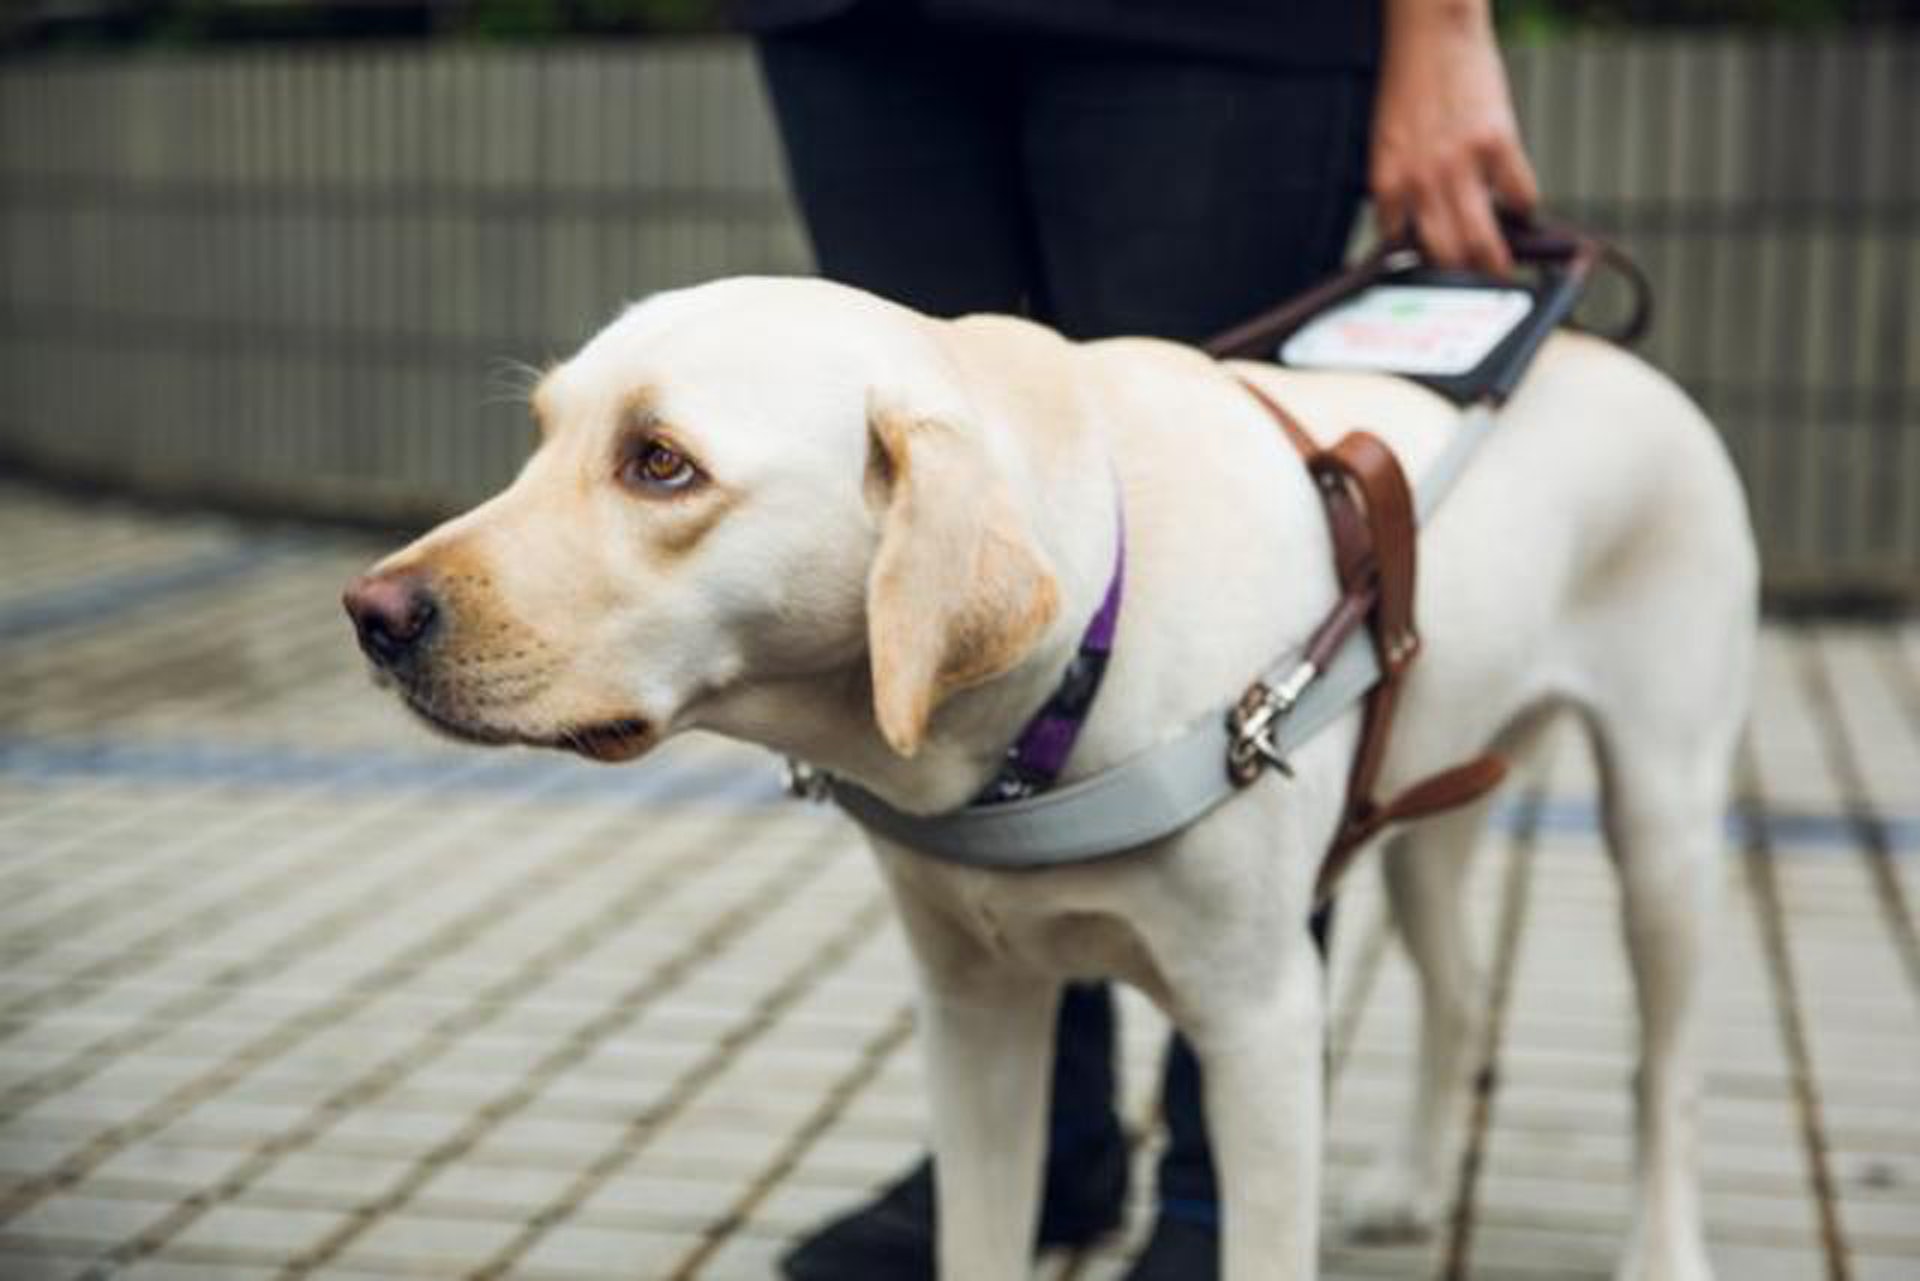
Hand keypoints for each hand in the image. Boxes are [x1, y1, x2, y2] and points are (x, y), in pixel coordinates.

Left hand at [1370, 0, 1538, 274]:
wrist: (1432, 32)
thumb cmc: (1410, 85)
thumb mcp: (1389, 142)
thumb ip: (1402, 185)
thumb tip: (1423, 230)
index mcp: (1386, 181)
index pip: (1401, 247)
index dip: (1420, 267)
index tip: (1437, 281)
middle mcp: (1419, 180)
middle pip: (1444, 256)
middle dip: (1462, 279)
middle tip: (1477, 286)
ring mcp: (1460, 165)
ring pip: (1482, 241)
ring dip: (1497, 265)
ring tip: (1506, 273)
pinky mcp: (1498, 144)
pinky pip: (1520, 198)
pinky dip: (1524, 211)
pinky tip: (1522, 212)